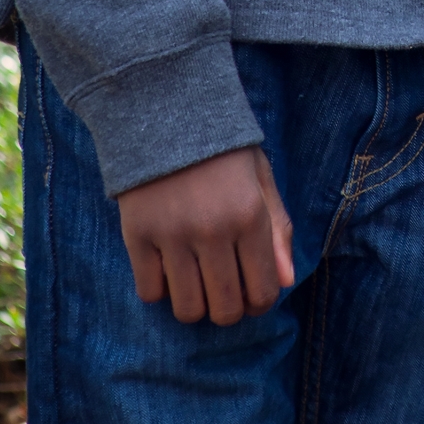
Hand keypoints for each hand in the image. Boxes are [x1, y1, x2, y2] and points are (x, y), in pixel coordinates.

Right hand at [117, 146, 294, 325]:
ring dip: (194, 305)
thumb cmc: (223, 150)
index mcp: (250, 216)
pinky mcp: (138, 236)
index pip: (262, 291)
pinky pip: (150, 292)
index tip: (251, 297)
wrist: (168, 113)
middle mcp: (213, 231)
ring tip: (196, 282)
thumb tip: (285, 281)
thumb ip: (278, 230)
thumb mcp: (261, 179)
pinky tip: (168, 267)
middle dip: (228, 310)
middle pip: (224, 309)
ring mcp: (173, 236)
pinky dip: (160, 289)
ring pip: (187, 309)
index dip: (259, 304)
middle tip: (223, 292)